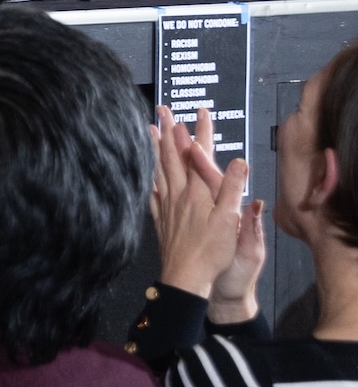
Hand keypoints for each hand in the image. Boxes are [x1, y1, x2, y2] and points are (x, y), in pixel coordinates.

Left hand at [152, 107, 259, 310]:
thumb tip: (240, 160)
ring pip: (159, 168)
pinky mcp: (160, 218)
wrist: (185, 277)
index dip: (202, 131)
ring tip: (148, 129)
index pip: (201, 154)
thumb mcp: (229, 220)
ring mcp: (166, 205)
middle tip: (163, 109)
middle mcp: (179, 193)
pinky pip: (152, 190)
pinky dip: (149, 175)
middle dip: (170, 130)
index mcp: (198, 191)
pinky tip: (146, 172)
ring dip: (155, 147)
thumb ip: (233, 188)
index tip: (201, 111)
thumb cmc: (211, 251)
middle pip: (172, 155)